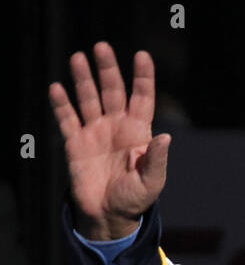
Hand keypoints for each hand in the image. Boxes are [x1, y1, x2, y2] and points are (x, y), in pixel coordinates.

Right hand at [48, 42, 170, 240]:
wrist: (108, 217)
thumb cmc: (134, 201)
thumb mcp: (151, 183)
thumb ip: (157, 160)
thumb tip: (166, 137)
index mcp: (138, 133)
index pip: (142, 98)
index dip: (143, 77)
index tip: (142, 55)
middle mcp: (116, 126)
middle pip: (112, 90)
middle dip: (107, 69)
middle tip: (101, 47)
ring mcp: (95, 132)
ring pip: (88, 98)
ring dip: (83, 78)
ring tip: (78, 57)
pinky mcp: (75, 142)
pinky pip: (67, 118)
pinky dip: (61, 104)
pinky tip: (57, 88)